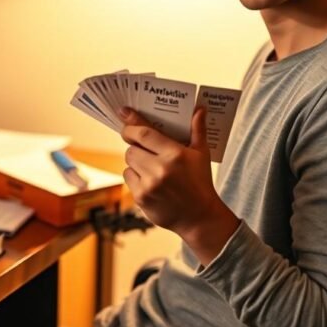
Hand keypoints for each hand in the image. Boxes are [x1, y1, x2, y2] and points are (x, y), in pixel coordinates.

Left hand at [119, 106, 239, 264]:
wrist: (200, 217)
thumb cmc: (200, 182)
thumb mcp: (202, 154)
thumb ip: (198, 130)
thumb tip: (200, 108)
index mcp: (174, 155)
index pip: (144, 134)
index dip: (131, 124)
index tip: (124, 113)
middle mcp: (160, 169)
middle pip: (131, 149)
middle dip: (136, 147)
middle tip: (147, 150)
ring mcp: (149, 185)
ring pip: (128, 163)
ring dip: (135, 162)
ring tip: (151, 167)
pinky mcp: (141, 198)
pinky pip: (128, 179)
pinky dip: (135, 178)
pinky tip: (150, 181)